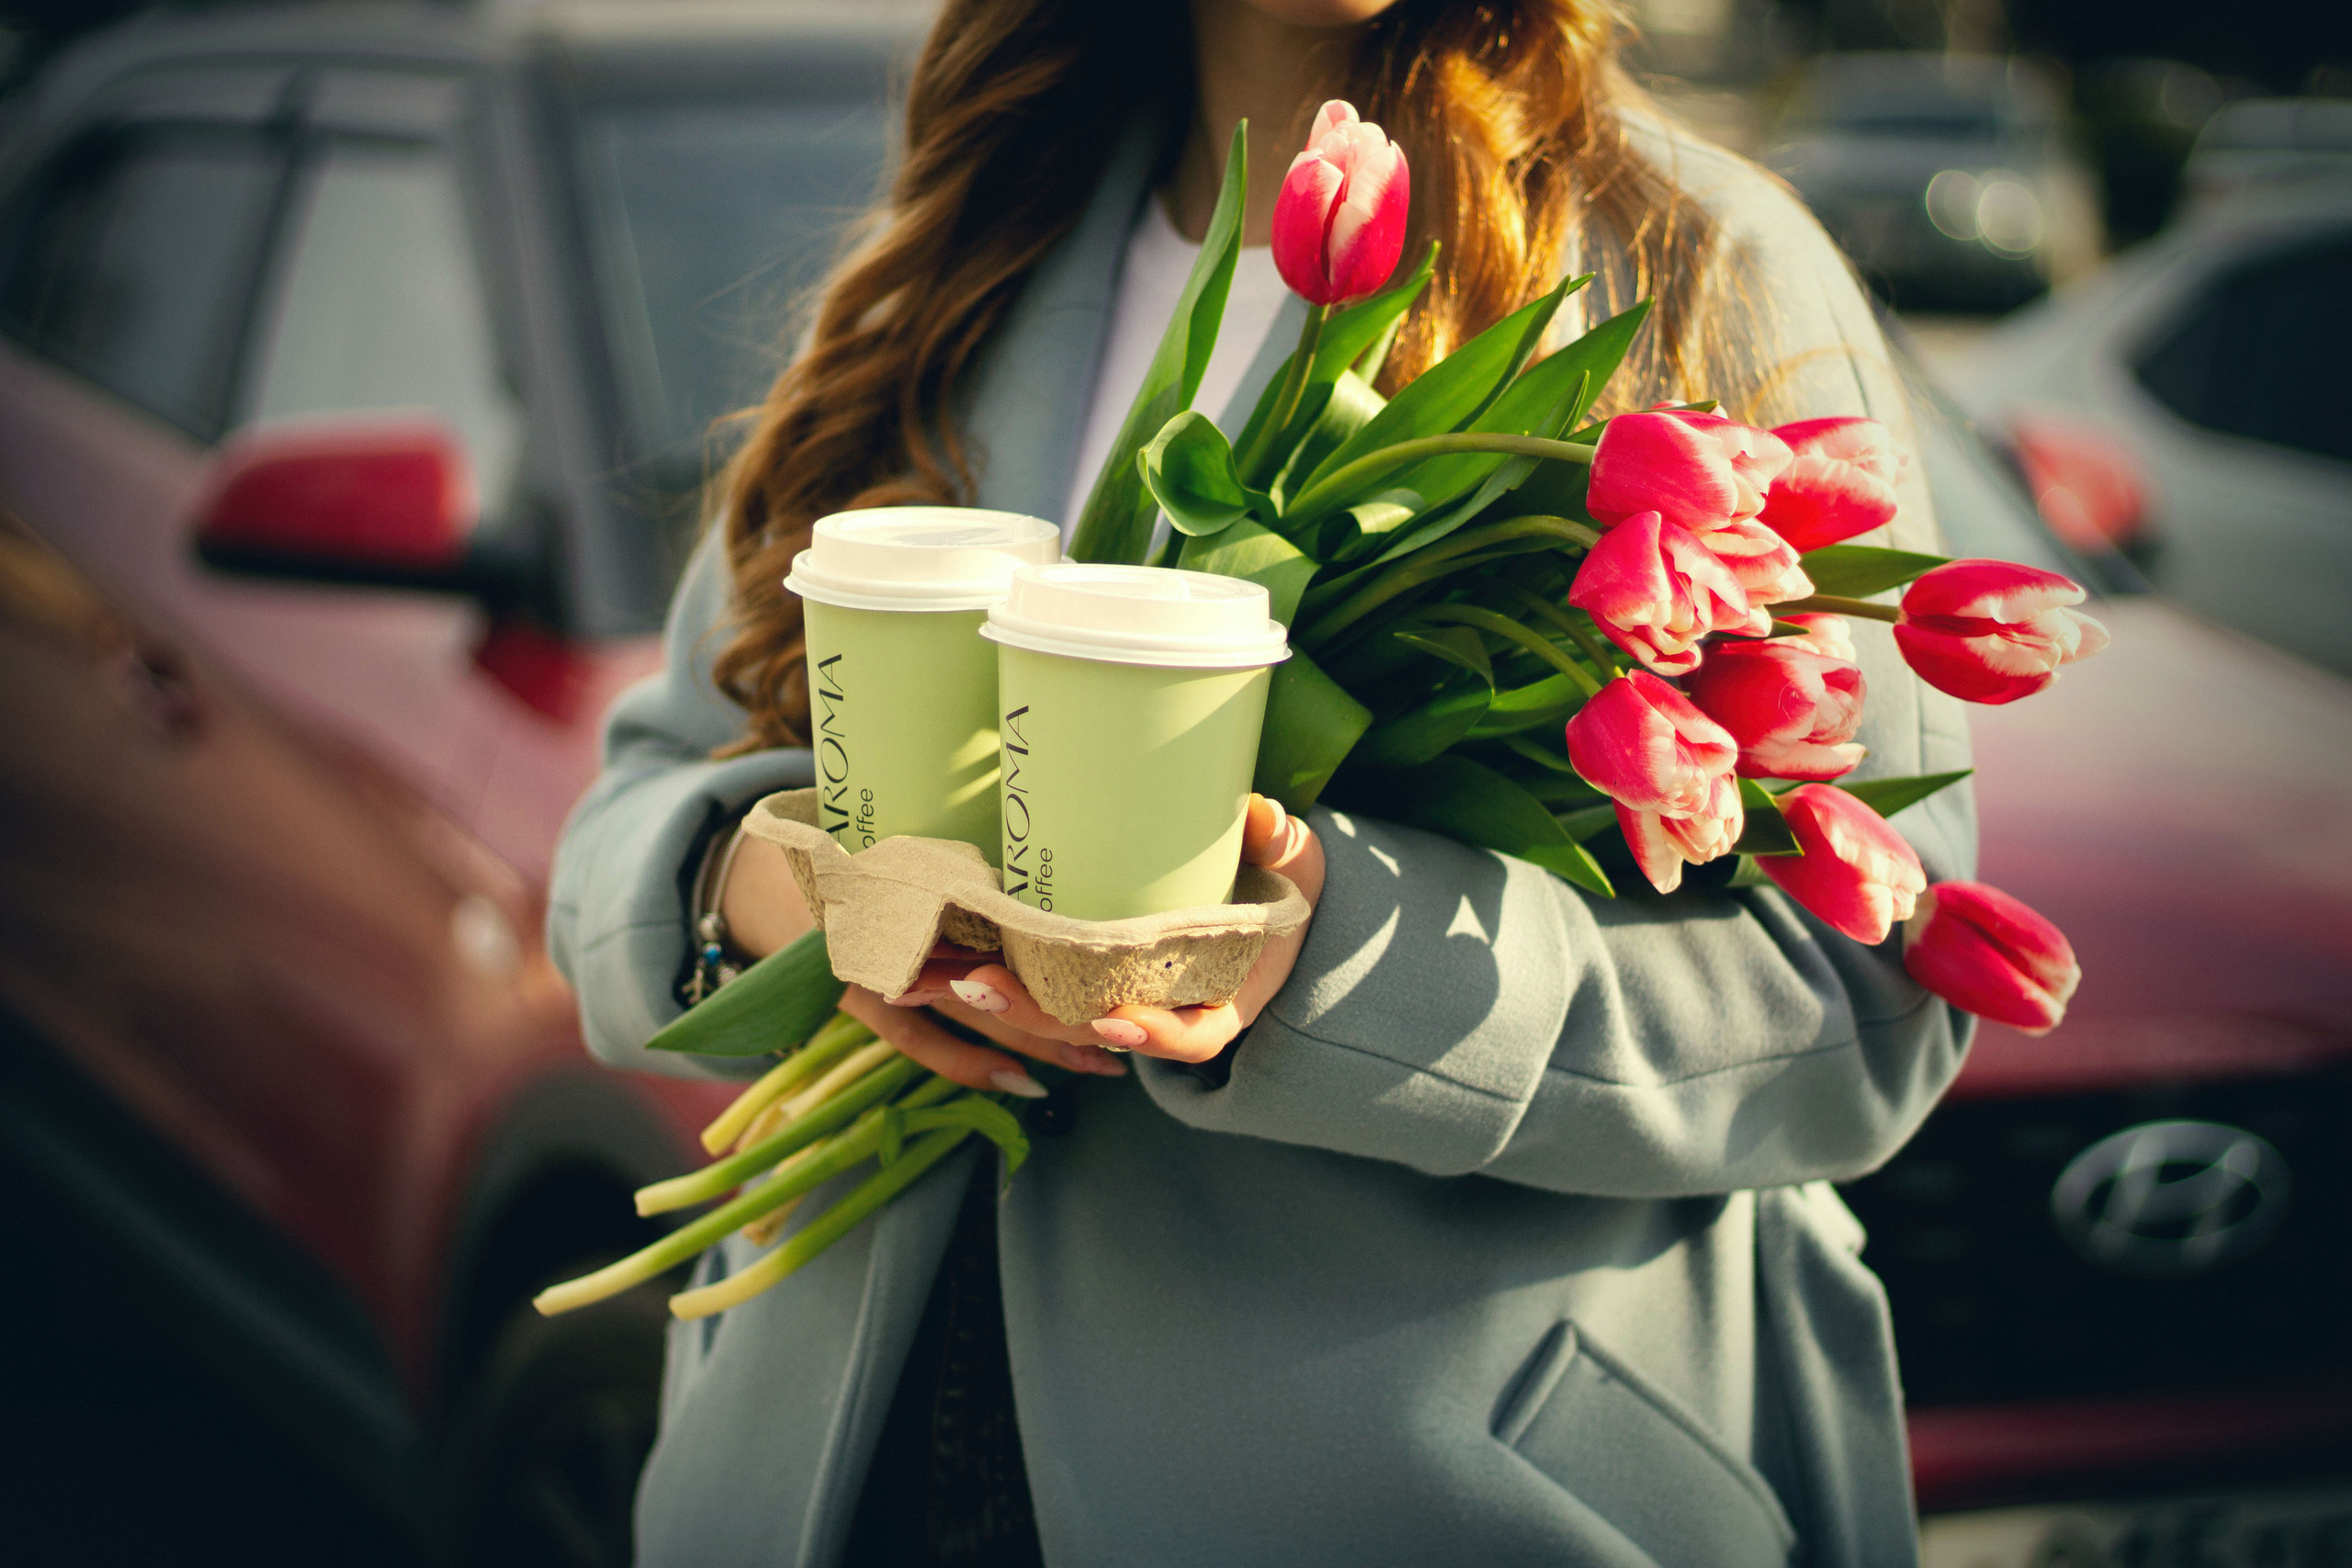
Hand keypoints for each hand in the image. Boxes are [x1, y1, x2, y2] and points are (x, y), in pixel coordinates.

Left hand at [867, 796, 1324, 1088]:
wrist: (1270, 903)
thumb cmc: (1283, 887)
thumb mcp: (1296, 865)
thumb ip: (1279, 842)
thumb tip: (1259, 815)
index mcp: (1224, 997)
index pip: (1192, 1036)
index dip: (1153, 1035)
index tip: (1114, 1019)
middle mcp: (1167, 1011)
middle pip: (1099, 1031)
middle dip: (1038, 1015)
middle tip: (982, 985)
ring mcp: (1124, 998)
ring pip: (1059, 1018)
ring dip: (1000, 1002)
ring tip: (942, 973)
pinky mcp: (1087, 974)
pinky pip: (1043, 990)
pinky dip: (998, 982)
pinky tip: (942, 965)